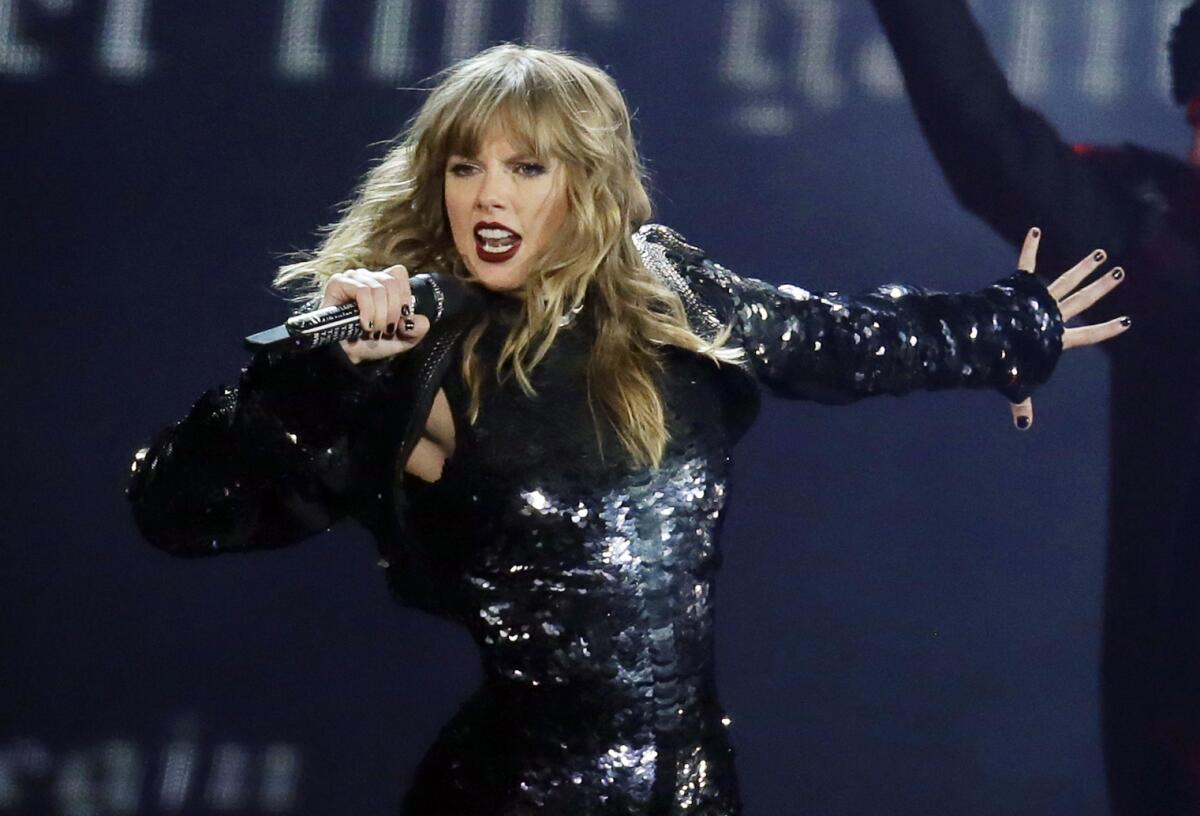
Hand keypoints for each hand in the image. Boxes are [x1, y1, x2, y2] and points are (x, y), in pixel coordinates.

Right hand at [319, 265, 430, 363]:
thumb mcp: (402, 339)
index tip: (400, 317)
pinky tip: (365, 324)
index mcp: (383, 284)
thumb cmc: (371, 344)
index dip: (404, 295)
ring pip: (378, 288)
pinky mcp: (338, 283)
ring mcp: (352, 278)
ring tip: (373, 330)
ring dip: (380, 314)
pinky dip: (368, 310)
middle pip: (391, 282)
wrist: (347, 356)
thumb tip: (421, 320)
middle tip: (386, 329)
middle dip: (393, 311)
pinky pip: (362, 290)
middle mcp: (368, 277)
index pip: (398, 273)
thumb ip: (417, 330)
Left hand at [1008, 227, 1129, 429]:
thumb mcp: (1017, 385)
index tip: (1126, 320)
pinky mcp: (1021, 287)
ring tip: (1100, 253)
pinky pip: (1027, 265)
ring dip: (1083, 267)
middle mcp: (1052, 315)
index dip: (1107, 329)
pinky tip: (1034, 230)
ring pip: (1066, 280)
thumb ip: (1022, 404)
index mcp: (1056, 337)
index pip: (1089, 335)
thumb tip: (1023, 427)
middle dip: (1102, 288)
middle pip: (1083, 301)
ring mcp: (1039, 299)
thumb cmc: (1004, 365)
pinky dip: (1030, 247)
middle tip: (1119, 274)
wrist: (989, 340)